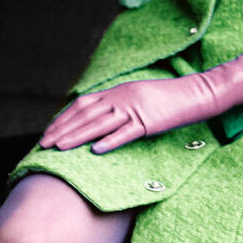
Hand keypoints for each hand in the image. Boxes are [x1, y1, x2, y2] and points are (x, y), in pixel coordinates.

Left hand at [39, 49, 242, 154]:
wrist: (197, 93)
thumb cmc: (169, 99)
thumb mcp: (138, 97)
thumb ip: (118, 106)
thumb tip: (99, 122)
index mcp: (118, 92)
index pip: (83, 105)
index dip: (63, 118)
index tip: (49, 132)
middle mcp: (122, 97)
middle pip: (85, 114)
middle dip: (62, 129)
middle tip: (44, 143)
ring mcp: (135, 109)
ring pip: (100, 124)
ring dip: (77, 136)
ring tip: (59, 148)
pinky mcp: (150, 121)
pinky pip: (127, 133)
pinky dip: (110, 141)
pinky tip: (96, 151)